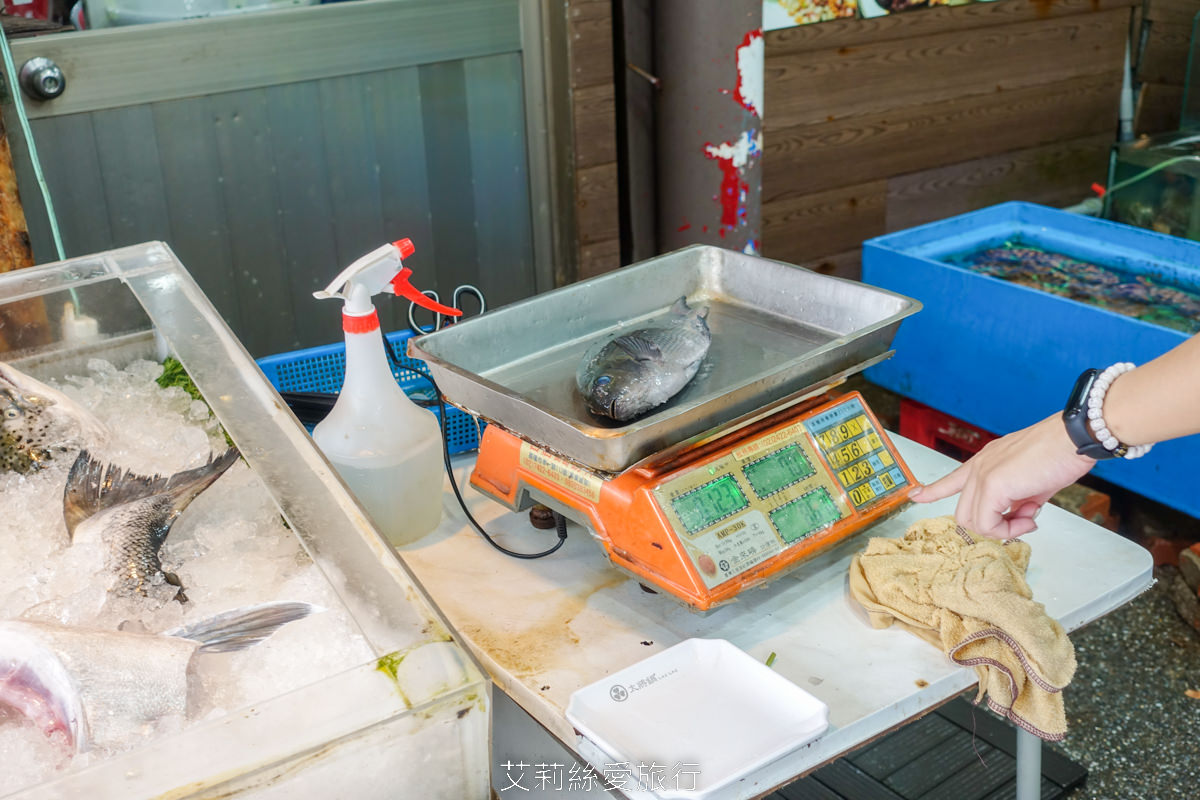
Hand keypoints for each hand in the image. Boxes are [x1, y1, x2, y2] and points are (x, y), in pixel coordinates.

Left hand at [910, 414, 1096, 538]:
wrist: (1074, 438)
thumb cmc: (1061, 454)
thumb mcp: (1035, 482)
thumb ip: (1021, 498)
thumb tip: (1019, 515)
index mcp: (986, 461)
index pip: (952, 478)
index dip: (933, 490)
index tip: (915, 495)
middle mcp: (979, 467)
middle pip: (966, 513)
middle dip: (993, 525)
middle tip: (1024, 520)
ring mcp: (983, 475)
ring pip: (973, 522)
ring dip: (1003, 529)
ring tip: (1029, 518)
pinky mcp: (993, 485)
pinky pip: (987, 523)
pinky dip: (1008, 530)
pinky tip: (1029, 518)